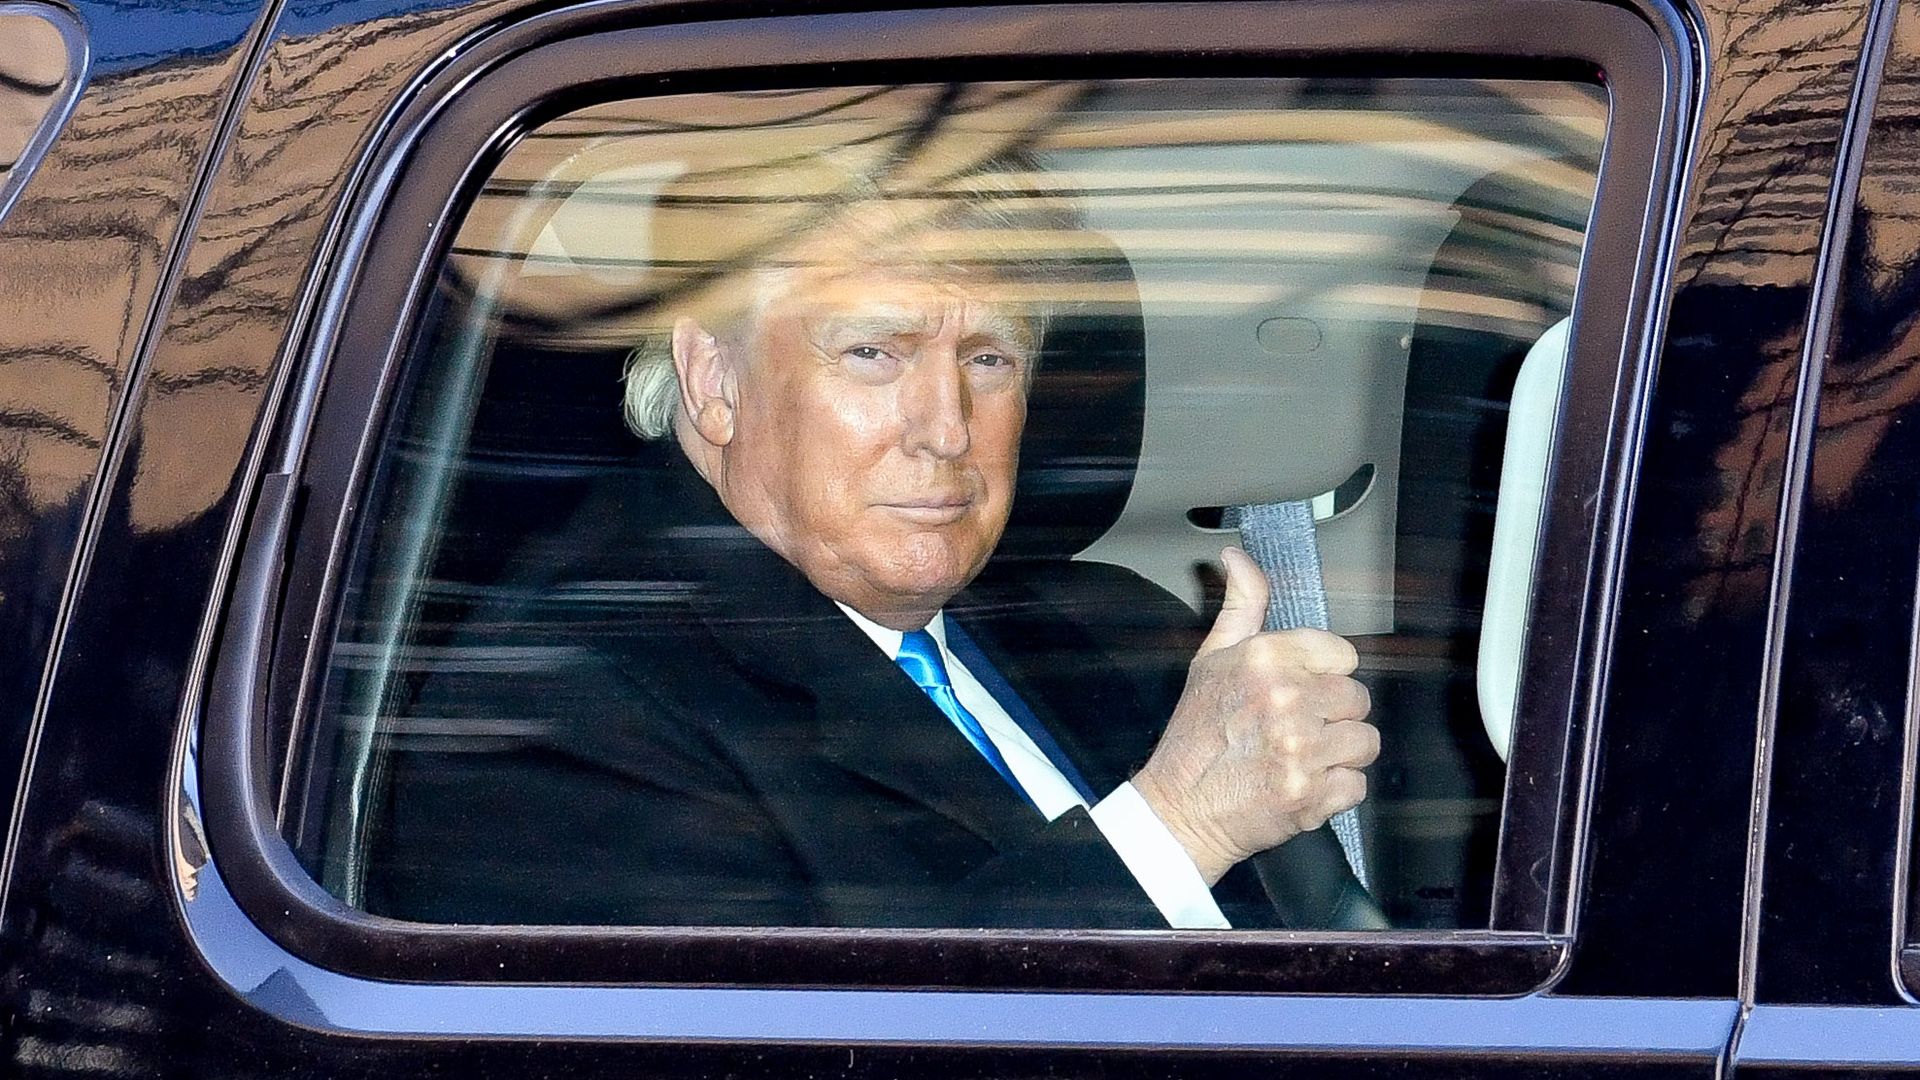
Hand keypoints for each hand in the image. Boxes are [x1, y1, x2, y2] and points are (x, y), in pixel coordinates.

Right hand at [1131, 547, 1378, 884]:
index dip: (1325, 675)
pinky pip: (1356, 784)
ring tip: (1301, 758)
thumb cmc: (1195, 736)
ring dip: (1338, 754)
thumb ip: (1240, 605)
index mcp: (1265, 658)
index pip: (1342, 654)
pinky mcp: (1311, 792)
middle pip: (1357, 698)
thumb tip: (1237, 558)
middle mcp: (1286, 698)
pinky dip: (1335, 792)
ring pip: (1363, 741)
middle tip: (1296, 730)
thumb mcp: (1211, 659)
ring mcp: (1301, 747)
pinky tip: (1303, 784)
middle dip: (1332, 716)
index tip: (1303, 691)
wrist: (1180, 810)